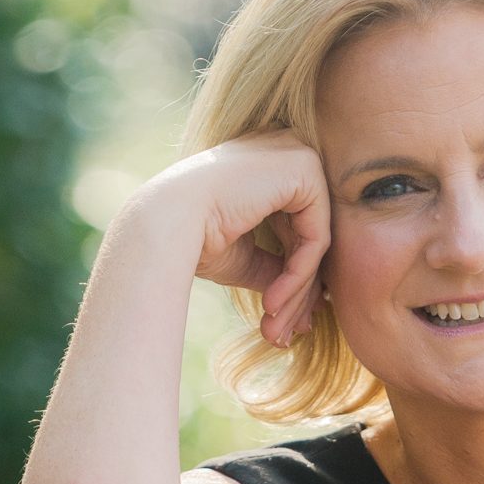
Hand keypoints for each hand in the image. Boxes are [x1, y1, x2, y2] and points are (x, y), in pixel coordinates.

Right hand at [121, 131, 329, 348]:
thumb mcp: (247, 256)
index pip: (300, 228)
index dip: (295, 278)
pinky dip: (299, 275)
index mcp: (271, 165)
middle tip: (285, 333)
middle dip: (299, 292)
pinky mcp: (304, 169)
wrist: (166, 224)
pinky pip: (316, 237)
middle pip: (311, 236)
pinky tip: (273, 302)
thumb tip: (316, 299)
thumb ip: (281, 266)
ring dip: (297, 292)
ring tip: (275, 328)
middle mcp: (287, 150)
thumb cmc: (196, 240)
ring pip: (317, 242)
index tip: (283, 318)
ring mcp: (298, 154)